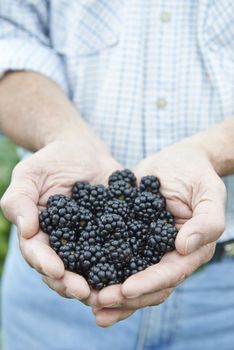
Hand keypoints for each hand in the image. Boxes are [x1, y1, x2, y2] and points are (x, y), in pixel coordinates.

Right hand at [0, 131, 120, 303]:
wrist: (81, 150)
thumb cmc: (50, 161)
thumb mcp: (29, 175)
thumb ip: (20, 200)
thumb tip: (26, 231)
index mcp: (42, 234)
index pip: (39, 254)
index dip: (46, 265)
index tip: (57, 271)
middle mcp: (66, 243)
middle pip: (66, 270)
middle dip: (73, 284)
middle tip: (85, 292)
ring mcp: (90, 239)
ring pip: (93, 266)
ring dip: (100, 282)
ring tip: (110, 292)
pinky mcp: (113, 231)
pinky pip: (119, 246)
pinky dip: (126, 259)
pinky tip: (135, 267)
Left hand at [93, 141, 225, 326]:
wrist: (177, 160)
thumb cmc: (197, 173)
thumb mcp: (209, 192)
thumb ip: (207, 221)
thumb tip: (184, 248)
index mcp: (191, 250)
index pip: (170, 274)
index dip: (148, 284)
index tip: (125, 290)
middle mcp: (169, 255)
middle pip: (148, 285)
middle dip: (124, 297)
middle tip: (98, 302)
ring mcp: (148, 248)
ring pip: (131, 277)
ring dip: (111, 293)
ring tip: (87, 300)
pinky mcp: (131, 236)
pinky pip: (116, 255)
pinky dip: (101, 267)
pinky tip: (83, 273)